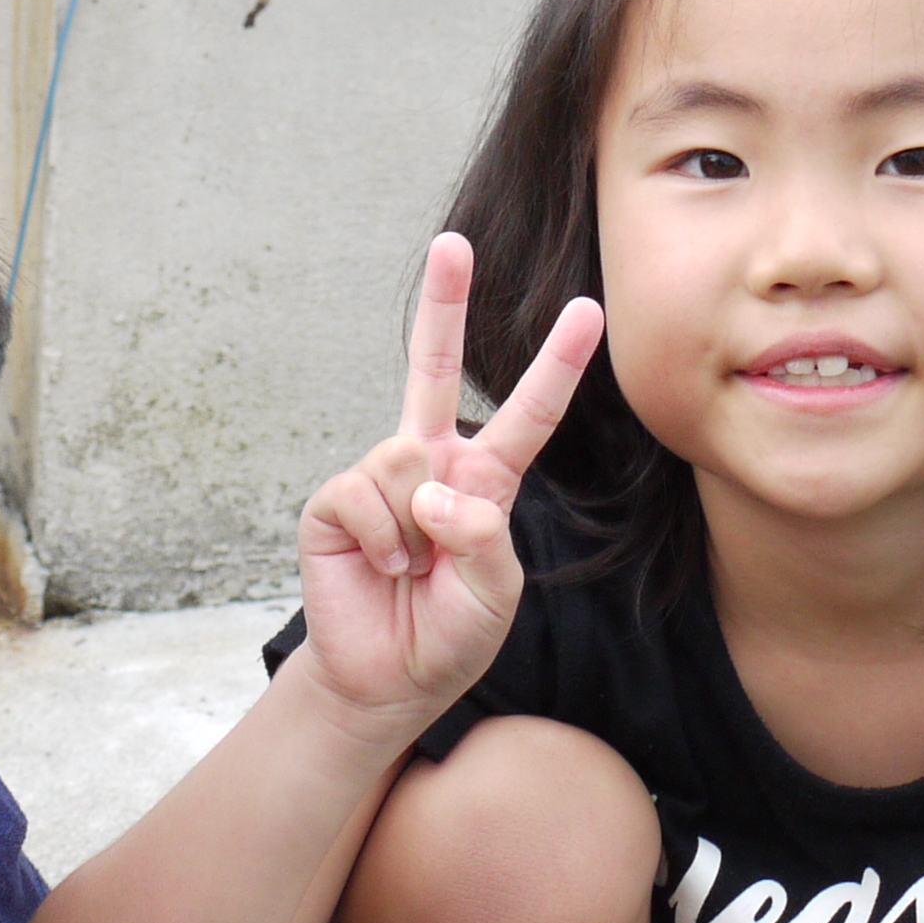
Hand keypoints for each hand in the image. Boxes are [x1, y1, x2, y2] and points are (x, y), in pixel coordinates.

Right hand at [293, 233, 602, 734]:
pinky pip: (364, 494)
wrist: (386, 680)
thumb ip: (482, 534)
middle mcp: (430, 465)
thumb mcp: (496, 592)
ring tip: (412, 570)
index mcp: (484, 481)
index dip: (557, 364)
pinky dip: (380, 539)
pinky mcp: (335, 501)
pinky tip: (381, 568)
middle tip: (453, 242)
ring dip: (415, 528)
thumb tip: (430, 488)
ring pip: (404, 457)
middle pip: (433, 368)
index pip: (527, 414)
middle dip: (444, 303)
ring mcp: (380, 478)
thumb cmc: (449, 634)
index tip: (588, 310)